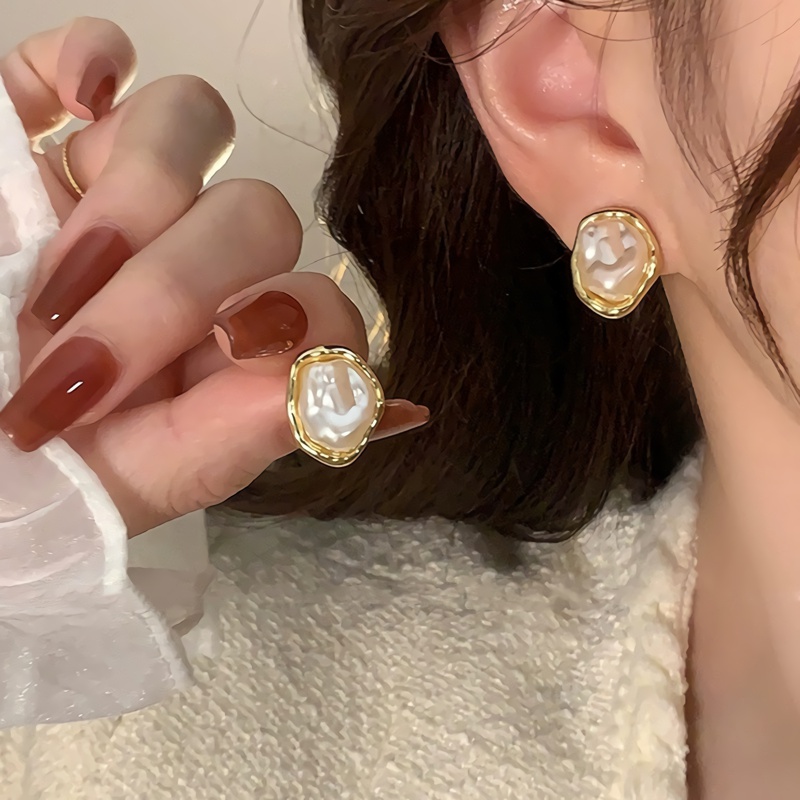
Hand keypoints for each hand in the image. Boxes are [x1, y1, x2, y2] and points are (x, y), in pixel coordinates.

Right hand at [0, 18, 427, 534]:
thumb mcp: (136, 478)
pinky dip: (85, 58)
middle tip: (84, 361)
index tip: (222, 358)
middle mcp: (192, 263)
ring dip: (134, 201)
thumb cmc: (27, 475)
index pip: (320, 301)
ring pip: (193, 122)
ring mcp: (121, 195)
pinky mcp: (43, 142)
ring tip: (57, 283)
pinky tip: (72, 107)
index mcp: (230, 345)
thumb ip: (241, 438)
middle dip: (176, 288)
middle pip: (256, 214)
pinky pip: (90, 52)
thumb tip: (351, 398)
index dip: (290, 322)